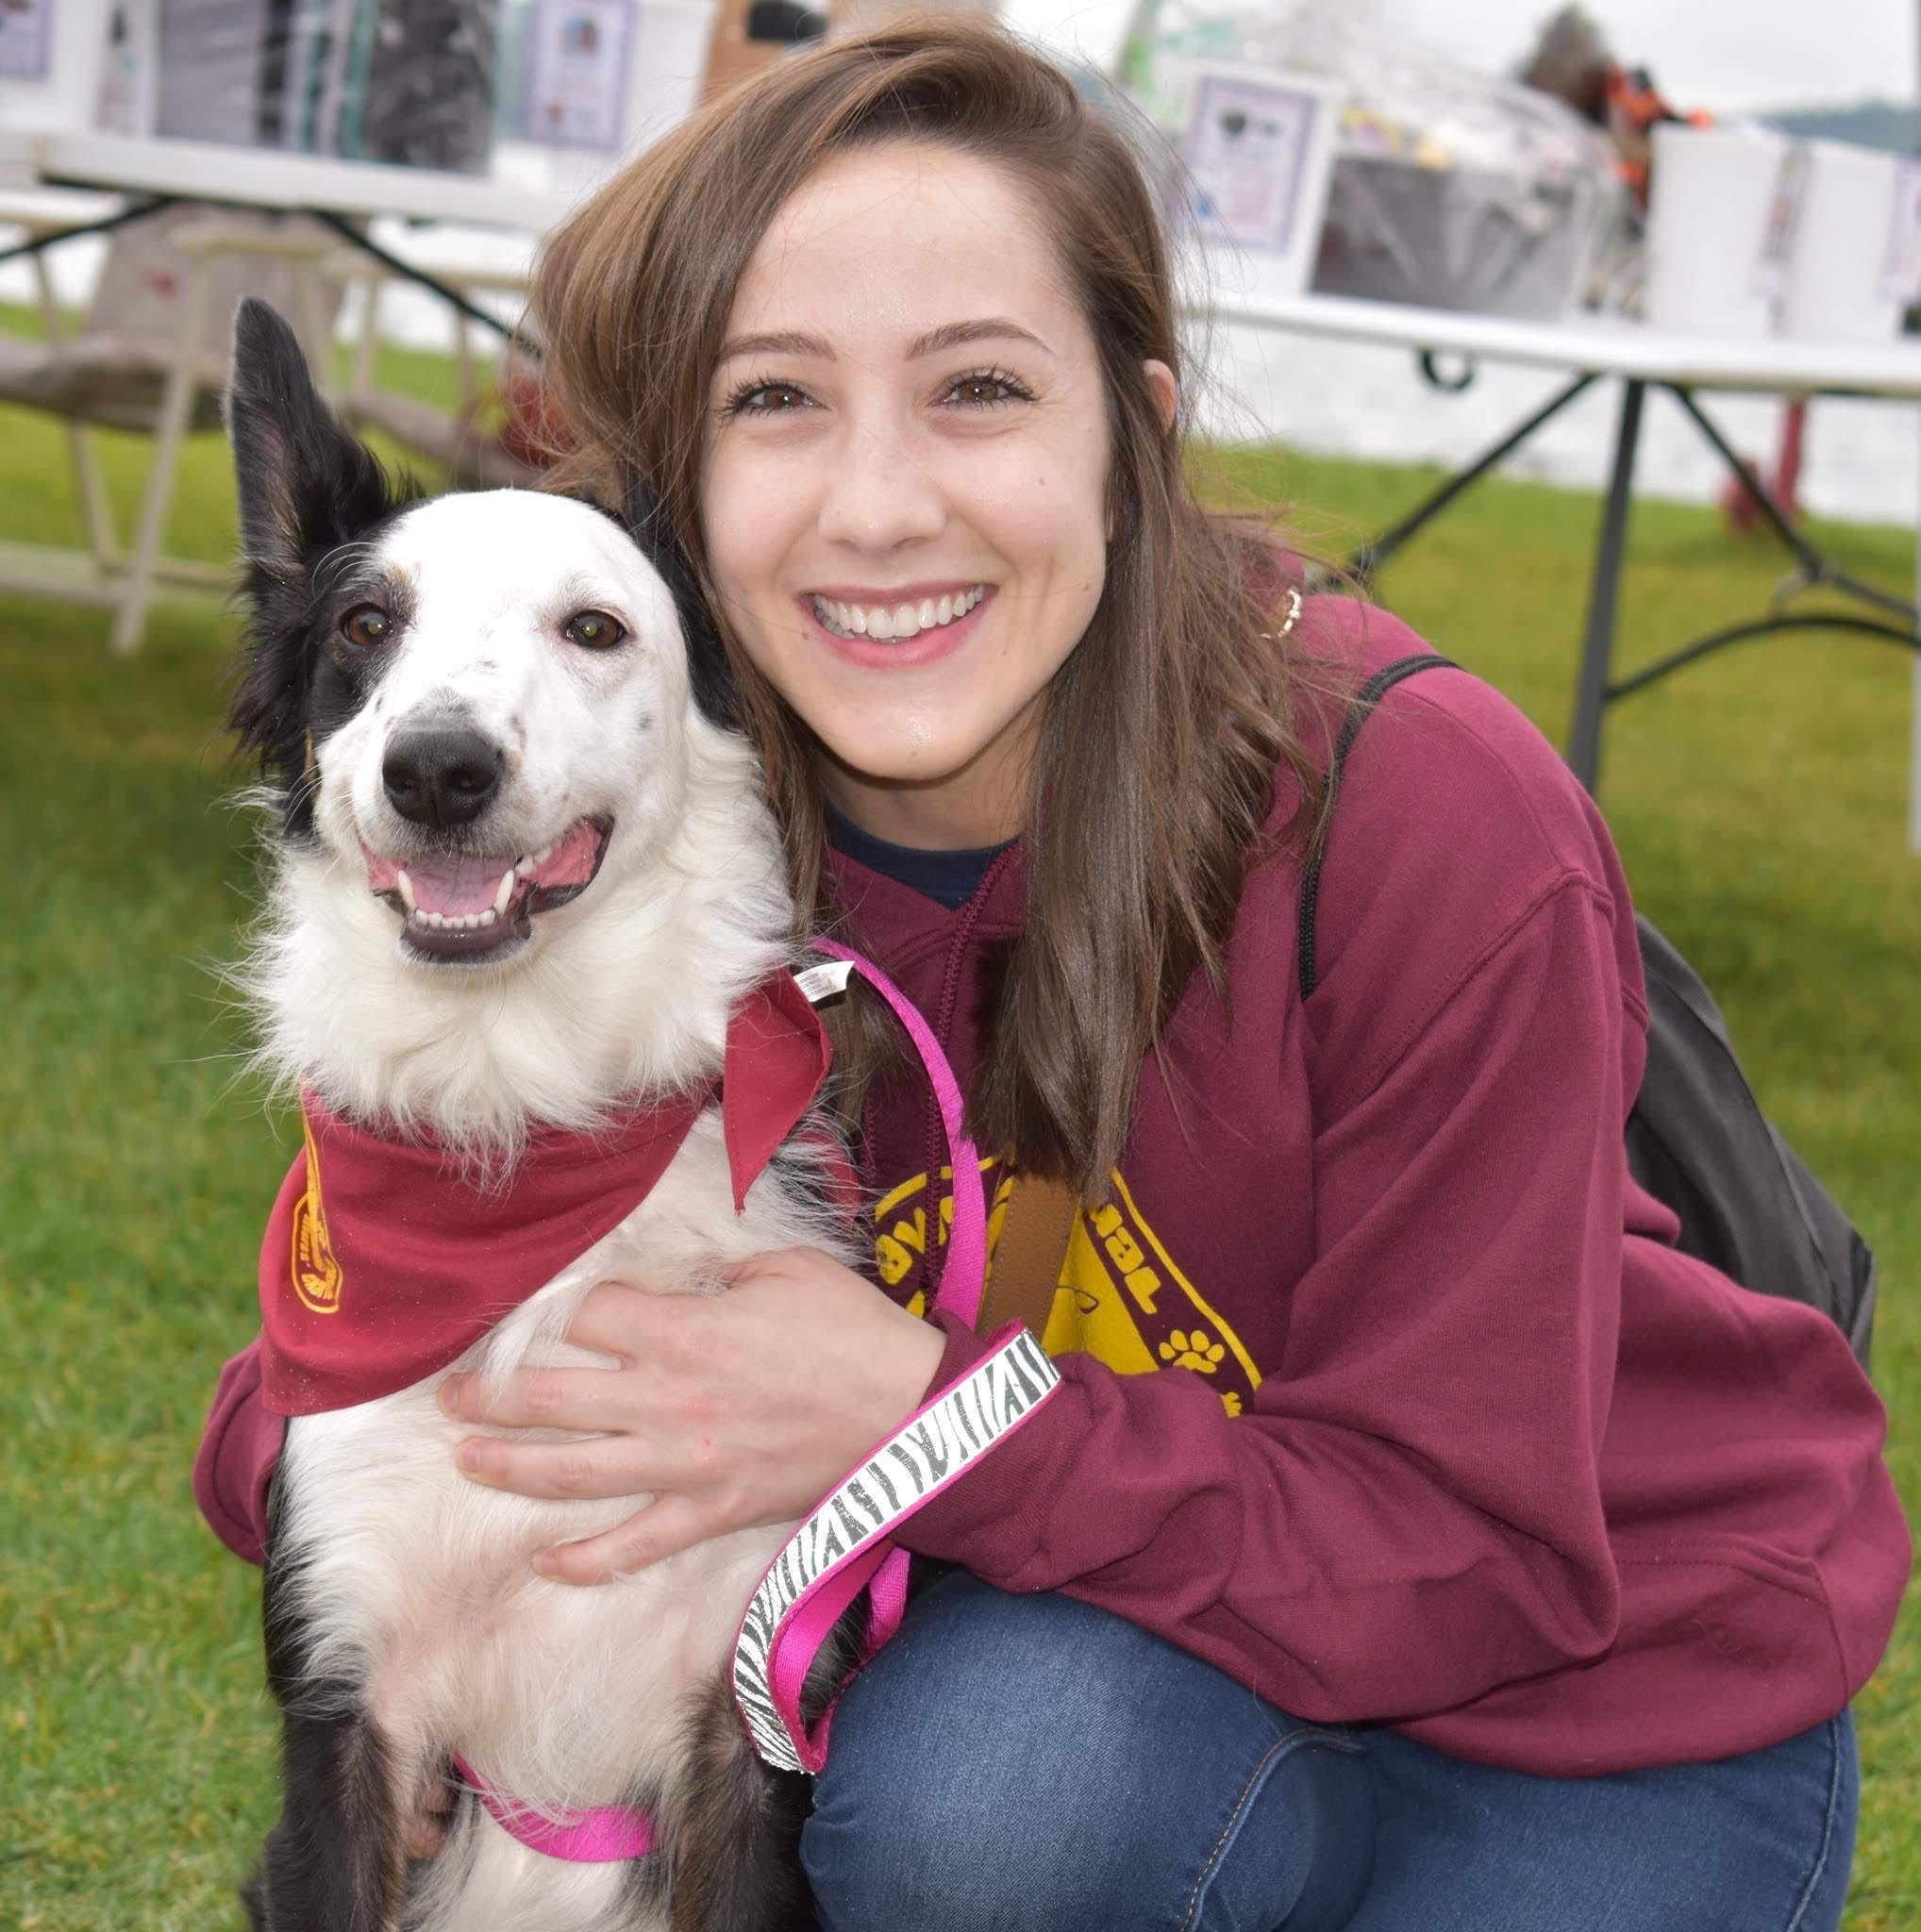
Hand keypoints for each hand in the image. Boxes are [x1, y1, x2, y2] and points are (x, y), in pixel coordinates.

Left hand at [438, 1248, 946, 1584]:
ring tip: (468, 1462)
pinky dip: (587, 1560)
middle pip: (552, 1397)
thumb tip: (684, 1277)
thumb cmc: (855, 1332)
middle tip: (450, 1397)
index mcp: (684, 1330)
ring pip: (573, 1474)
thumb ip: (723, 1268)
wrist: (912, 1414)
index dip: (556, 1312)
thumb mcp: (789, 1268)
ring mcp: (683, 1463)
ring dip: (510, 1469)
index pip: (588, 1317)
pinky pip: (635, 1544)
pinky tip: (547, 1562)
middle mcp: (667, 1399)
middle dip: (491, 1396)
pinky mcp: (710, 1511)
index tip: (540, 1315)